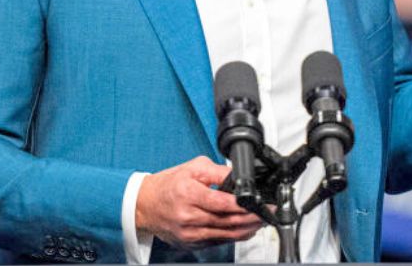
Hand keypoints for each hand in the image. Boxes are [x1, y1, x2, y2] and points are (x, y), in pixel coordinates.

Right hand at [135, 156, 262, 249]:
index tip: (259, 202)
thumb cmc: (167, 185)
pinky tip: (244, 230)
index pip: (222, 203)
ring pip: (225, 234)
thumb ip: (217, 171)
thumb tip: (238, 177)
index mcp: (188, 194)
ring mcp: (189, 233)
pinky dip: (233, 237)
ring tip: (260, 222)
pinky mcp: (190, 243)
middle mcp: (188, 216)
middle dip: (251, 218)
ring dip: (247, 229)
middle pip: (227, 221)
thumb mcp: (192, 168)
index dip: (244, 205)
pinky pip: (217, 242)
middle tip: (266, 213)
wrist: (145, 205)